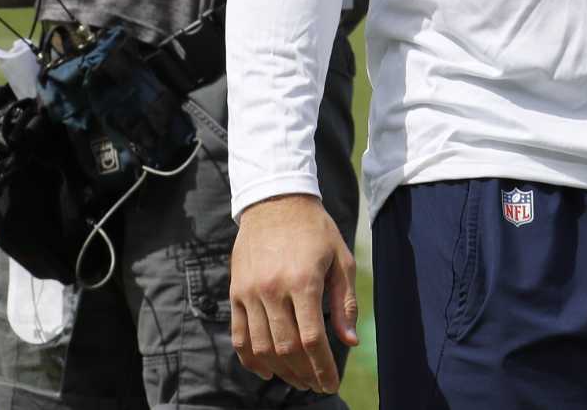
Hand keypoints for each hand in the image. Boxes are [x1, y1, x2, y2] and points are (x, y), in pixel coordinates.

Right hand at [230, 193, 357, 393]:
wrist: (276, 202)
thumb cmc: (316, 231)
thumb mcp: (341, 260)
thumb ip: (345, 302)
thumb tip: (350, 341)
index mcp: (303, 281)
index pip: (312, 338)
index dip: (322, 367)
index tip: (331, 383)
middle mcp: (273, 289)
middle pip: (286, 348)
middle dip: (303, 374)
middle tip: (315, 385)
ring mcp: (250, 293)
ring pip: (261, 347)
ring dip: (280, 371)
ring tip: (297, 380)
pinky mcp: (236, 293)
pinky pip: (239, 336)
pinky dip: (251, 359)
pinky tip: (267, 371)